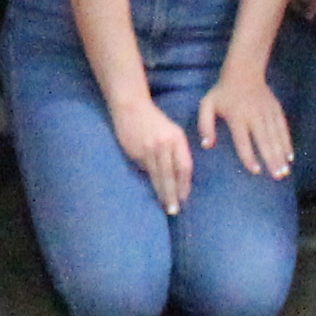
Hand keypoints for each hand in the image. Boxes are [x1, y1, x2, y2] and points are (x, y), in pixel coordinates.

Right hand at [110, 94, 198, 216]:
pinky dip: (149, 180)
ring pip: (157, 175)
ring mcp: (149, 148)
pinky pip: (144, 169)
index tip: (184, 197)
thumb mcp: (170, 131)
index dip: (185, 184)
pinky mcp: (135, 151)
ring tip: (165, 206)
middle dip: (173, 193)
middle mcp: (164, 143)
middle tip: (175, 210)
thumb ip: (175, 150)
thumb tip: (176, 176)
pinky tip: (151, 189)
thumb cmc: (153, 120)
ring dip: (162, 192)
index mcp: (176, 138)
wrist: (130, 106)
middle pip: (171, 174)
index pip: (184, 166)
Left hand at [196, 69, 293, 182]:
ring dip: (281, 155)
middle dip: (272, 159)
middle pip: (264, 141)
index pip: (243, 141)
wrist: (244, 71)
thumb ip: (205, 125)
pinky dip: (287, 143)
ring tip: (284, 171)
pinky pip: (283, 129)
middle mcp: (254, 115)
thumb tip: (207, 145)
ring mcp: (267, 112)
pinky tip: (290, 157)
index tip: (256, 170)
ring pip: (276, 137)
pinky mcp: (276, 110)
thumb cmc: (223, 92)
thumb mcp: (207, 104)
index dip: (249, 156)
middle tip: (277, 176)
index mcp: (236, 116)